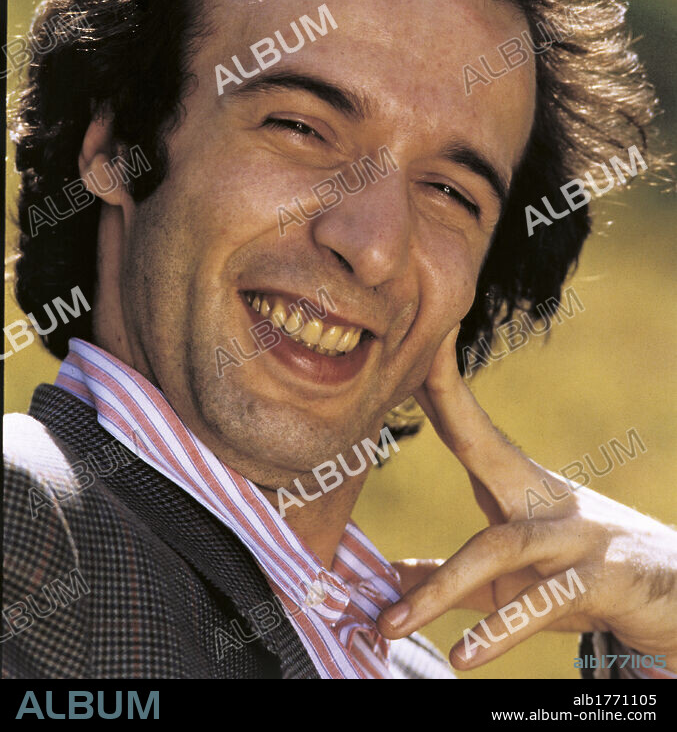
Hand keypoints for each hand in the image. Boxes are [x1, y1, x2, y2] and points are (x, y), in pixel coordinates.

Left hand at [377, 327, 676, 671]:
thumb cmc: (585, 576)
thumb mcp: (514, 578)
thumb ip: (457, 577)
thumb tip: (392, 574)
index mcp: (519, 487)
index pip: (469, 428)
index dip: (438, 384)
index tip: (411, 340)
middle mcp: (544, 498)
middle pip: (483, 444)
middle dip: (446, 402)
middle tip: (402, 369)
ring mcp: (574, 535)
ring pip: (500, 545)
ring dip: (440, 589)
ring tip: (391, 624)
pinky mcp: (600, 579)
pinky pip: (543, 604)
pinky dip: (500, 633)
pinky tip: (462, 658)